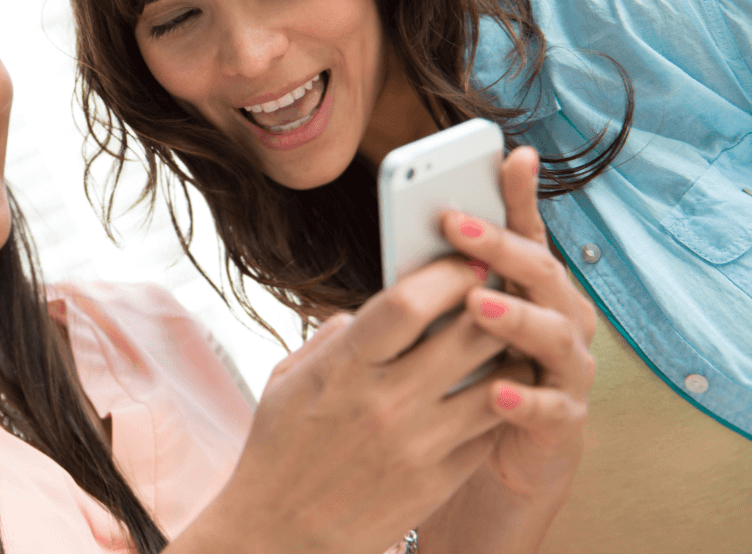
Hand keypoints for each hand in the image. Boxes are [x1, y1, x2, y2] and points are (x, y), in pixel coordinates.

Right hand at [180, 254, 514, 553]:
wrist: (281, 535)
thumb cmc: (280, 452)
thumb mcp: (287, 380)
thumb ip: (333, 338)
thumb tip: (372, 309)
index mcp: (343, 369)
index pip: (408, 302)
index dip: (445, 272)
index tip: (463, 259)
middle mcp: (385, 402)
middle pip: (466, 333)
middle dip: (493, 299)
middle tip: (502, 284)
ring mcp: (418, 444)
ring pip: (495, 382)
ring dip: (506, 352)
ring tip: (505, 337)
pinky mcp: (438, 481)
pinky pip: (488, 428)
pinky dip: (499, 402)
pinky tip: (493, 387)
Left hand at [439, 145, 595, 499]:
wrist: (498, 454)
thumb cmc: (473, 370)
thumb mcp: (456, 318)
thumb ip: (446, 278)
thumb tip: (415, 223)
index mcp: (535, 286)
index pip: (528, 231)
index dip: (519, 194)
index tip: (506, 154)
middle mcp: (562, 316)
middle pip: (541, 272)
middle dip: (499, 246)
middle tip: (453, 224)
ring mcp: (568, 366)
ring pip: (553, 332)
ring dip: (514, 316)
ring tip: (476, 303)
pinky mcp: (565, 418)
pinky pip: (550, 406)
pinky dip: (524, 398)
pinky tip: (495, 390)